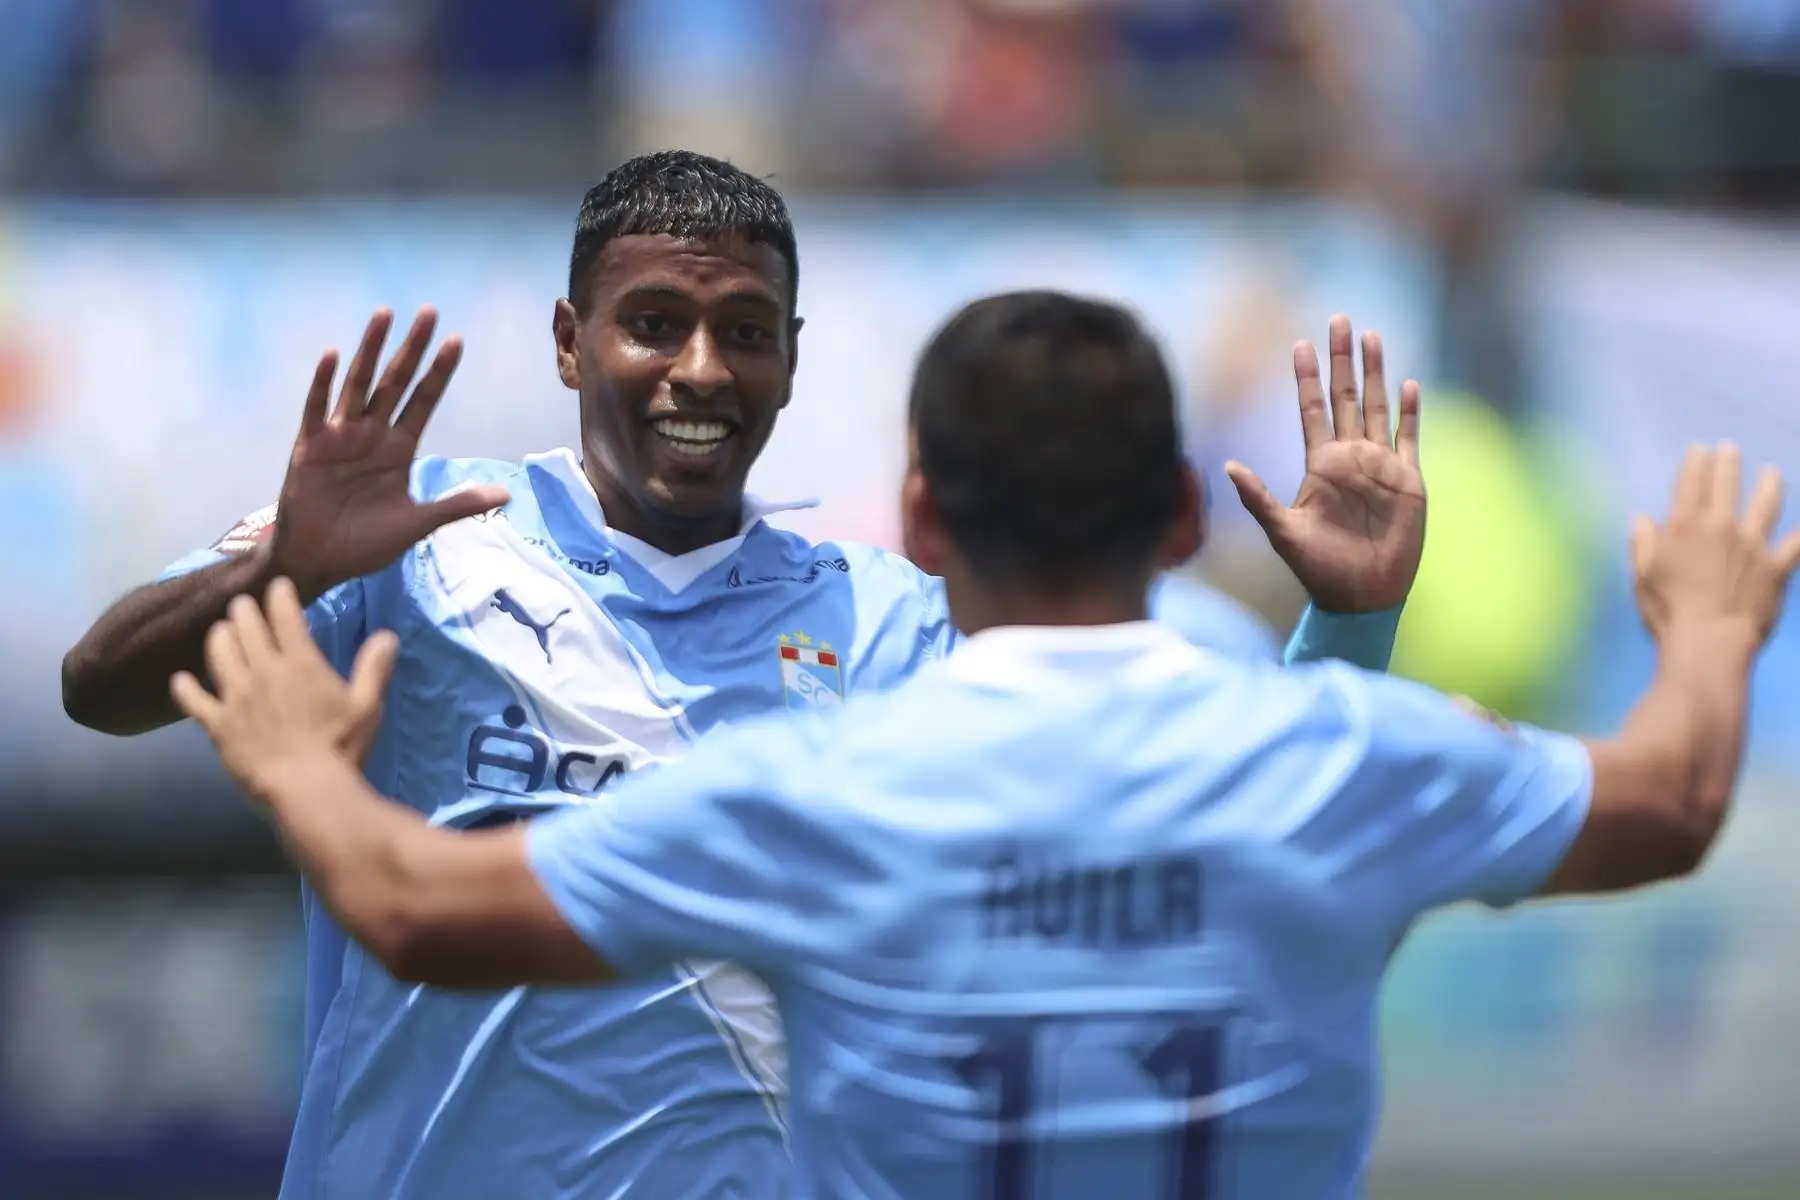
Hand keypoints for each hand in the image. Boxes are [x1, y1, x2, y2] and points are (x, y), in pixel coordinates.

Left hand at [172, 578, 399, 797]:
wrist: (305, 787)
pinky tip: (181, 680)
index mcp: (300, 663)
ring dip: (219, 636)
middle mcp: (263, 670)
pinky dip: (185, 688)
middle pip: (246, 627)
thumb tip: (388, 636)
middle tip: (243, 605)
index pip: (285, 616)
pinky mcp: (217, 723)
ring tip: (221, 632)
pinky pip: (194, 700)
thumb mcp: (367, 706)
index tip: (278, 585)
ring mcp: (235, 696)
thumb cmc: (341, 746)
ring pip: (218, 652)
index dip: (280, 595)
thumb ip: (374, 668)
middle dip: (244, 610)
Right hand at [267, 307, 509, 600]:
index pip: (424, 401)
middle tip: (429, 313)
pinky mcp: (310, 448)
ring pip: (359, 385)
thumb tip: (506, 494)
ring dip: (371, 351)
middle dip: (412, 348)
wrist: (320, 562)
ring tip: (384, 316)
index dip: (439, 372)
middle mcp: (371, 435)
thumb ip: (457, 505)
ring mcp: (339, 437)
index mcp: (398, 449)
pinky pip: (316, 410)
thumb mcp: (418, 524)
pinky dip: (323, 383)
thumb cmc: (365, 543)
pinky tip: (331, 355)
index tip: (457, 341)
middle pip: (396, 382)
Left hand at [1223, 316, 1424, 613]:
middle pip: (1345, 395)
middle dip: (1342, 359)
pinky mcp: (1408, 480)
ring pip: (1378, 406)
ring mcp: (1380, 466)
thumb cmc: (1318, 568)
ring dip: (1376, 372)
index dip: (1306, 377)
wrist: (1361, 596)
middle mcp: (1349, 457)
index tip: (1299, 343)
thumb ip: (1257, 498)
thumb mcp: (1283, 531)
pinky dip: (1410, 412)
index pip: (1310, 409)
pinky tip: (1409, 384)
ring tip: (1373, 336)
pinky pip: (1409, 438)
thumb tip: (1226, 466)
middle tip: (1339, 319)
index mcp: (1319, 465)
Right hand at [1631, 444, 1799, 649]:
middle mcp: (1721, 526)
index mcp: (1684, 526)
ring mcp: (1753, 544)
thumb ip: (1642, 544)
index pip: (1690, 483)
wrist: (1709, 641)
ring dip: (1769, 485)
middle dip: (1728, 463)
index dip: (1695, 463)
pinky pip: (1796, 544)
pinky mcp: (1776, 566)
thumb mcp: (1642, 577)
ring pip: (1766, 504)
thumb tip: (1641, 518)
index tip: (1699, 449)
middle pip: (1727, 485)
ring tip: (1772, 473)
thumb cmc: (1668, 611)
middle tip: (1731, 449)